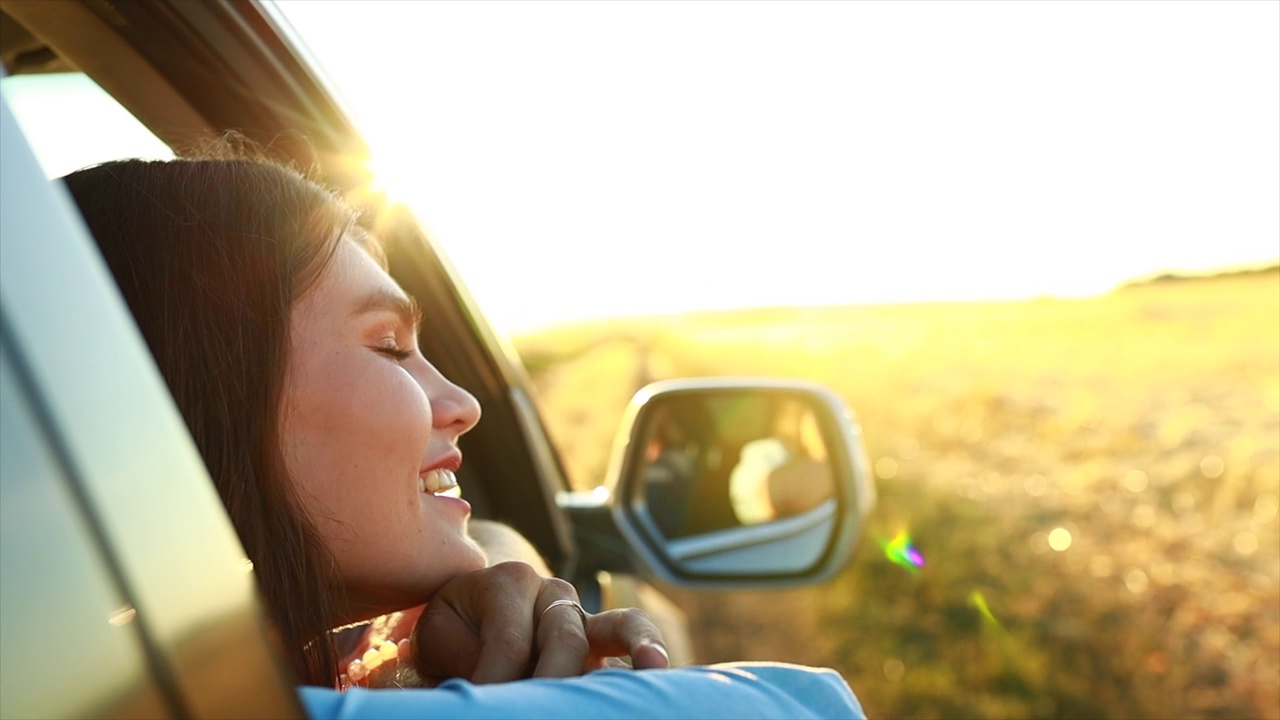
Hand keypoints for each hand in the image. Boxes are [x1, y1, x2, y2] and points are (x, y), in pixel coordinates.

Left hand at [411, 561, 668, 683]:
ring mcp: (584, 614)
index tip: (479, 707)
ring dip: (634, 647)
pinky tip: (660, 670)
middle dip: (551, 681)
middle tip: (533, 712)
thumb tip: (488, 688)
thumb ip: (465, 655)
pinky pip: (632, 638)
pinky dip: (648, 652)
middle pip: (564, 637)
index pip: (510, 641)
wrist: (471, 614)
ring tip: (653, 665)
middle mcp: (553, 592)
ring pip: (617, 626)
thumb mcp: (441, 636)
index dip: (496, 681)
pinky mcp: (604, 640)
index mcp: (508, 583)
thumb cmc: (454, 631)